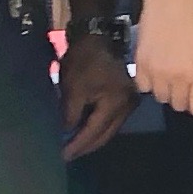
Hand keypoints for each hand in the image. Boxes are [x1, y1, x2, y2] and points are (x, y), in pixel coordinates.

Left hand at [58, 38, 136, 158]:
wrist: (98, 37)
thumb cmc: (84, 61)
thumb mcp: (73, 88)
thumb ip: (70, 114)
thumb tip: (66, 132)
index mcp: (115, 104)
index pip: (95, 132)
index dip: (78, 145)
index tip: (63, 156)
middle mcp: (127, 106)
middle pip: (106, 135)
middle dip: (87, 146)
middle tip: (69, 155)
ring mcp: (129, 102)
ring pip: (110, 129)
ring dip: (93, 137)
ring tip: (75, 145)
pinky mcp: (126, 97)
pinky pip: (112, 119)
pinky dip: (98, 126)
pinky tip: (87, 129)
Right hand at [131, 0, 192, 118]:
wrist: (171, 2)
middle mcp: (177, 77)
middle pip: (179, 105)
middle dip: (184, 97)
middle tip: (185, 81)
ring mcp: (156, 72)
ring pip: (160, 98)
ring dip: (166, 89)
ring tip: (170, 72)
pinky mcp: (139, 65)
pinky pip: (143, 87)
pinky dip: (149, 81)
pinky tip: (156, 69)